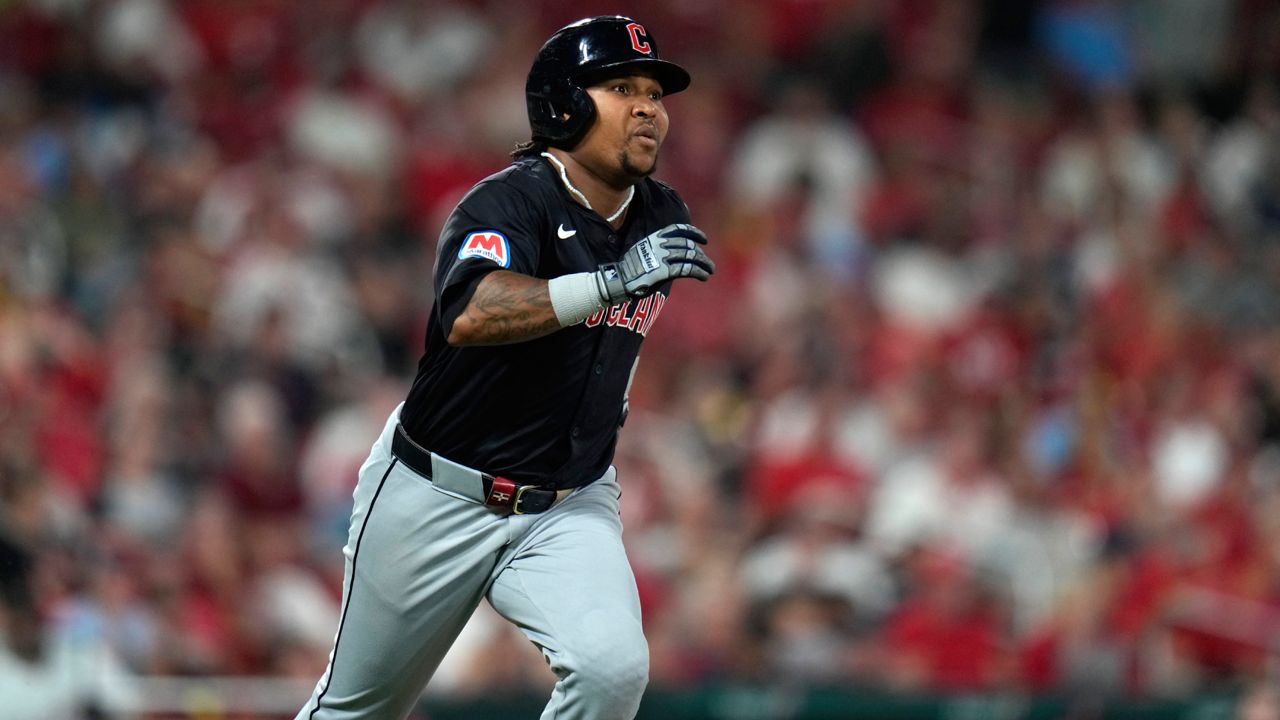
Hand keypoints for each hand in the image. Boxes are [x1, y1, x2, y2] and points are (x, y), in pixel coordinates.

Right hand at [594, 224, 714, 303]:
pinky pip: (688, 269)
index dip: (694, 233)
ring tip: (710, 270)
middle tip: (708, 263)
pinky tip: (704, 276)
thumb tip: (670, 252)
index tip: (703, 239)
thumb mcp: (641, 251)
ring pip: (691, 256)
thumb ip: (656, 249)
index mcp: (654, 238)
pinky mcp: (665, 271)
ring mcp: (663, 257)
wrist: (619, 281)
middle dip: (701, 254)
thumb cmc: (630, 270)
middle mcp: (660, 245)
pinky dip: (699, 272)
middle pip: (688, 245)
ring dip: (704, 263)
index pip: (678, 230)